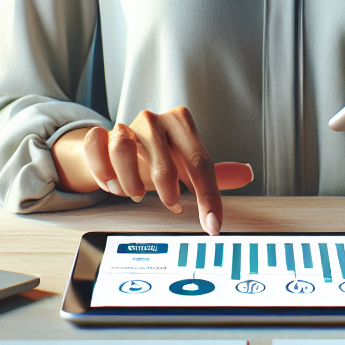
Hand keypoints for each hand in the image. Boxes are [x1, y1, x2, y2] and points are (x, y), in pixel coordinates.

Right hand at [51, 106, 253, 233]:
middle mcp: (154, 120)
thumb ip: (215, 173)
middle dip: (168, 187)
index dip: (208, 196)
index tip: (212, 224)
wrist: (119, 146)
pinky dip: (100, 168)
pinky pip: (95, 144)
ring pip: (123, 145)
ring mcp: (124, 125)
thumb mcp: (186, 164)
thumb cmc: (159, 158)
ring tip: (134, 194)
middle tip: (172, 205)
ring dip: (128, 178)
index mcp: (180, 123)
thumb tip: (248, 174)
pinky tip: (108, 184)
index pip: (200, 160)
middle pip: (162, 154)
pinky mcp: (99, 135)